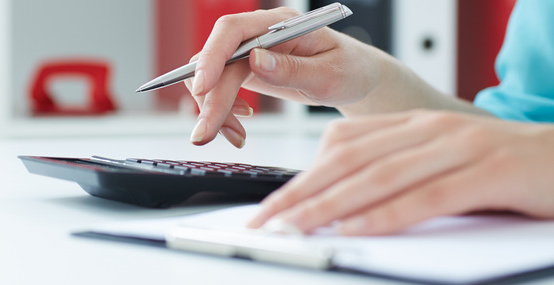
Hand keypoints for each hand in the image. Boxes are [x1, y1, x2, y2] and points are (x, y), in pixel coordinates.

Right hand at [185, 7, 387, 146]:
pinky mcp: (245, 69)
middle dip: (209, 99)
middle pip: (217, 61)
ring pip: (212, 77)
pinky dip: (221, 111)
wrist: (354, 77)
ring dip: (214, 109)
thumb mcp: (328, 75)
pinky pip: (218, 88)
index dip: (212, 56)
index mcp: (280, 24)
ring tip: (235, 136)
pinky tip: (239, 124)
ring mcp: (249, 52)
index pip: (232, 30)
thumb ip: (292, 70)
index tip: (203, 87)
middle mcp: (259, 33)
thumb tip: (255, 61)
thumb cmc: (348, 70)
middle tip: (205, 134)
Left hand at [247, 110, 553, 234]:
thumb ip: (397, 175)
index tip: (273, 202)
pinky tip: (356, 228)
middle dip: (302, 192)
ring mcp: (461, 147)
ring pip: (380, 176)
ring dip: (330, 204)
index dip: (303, 174)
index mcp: (414, 125)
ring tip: (296, 227)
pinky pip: (427, 196)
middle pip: (350, 160)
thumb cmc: (501, 170)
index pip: (343, 145)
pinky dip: (387, 214)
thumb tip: (342, 207)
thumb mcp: (439, 163)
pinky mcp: (490, 173)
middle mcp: (431, 129)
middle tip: (268, 219)